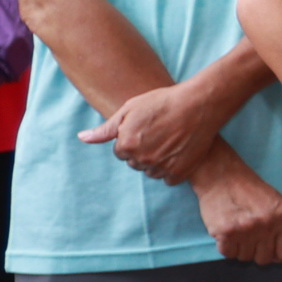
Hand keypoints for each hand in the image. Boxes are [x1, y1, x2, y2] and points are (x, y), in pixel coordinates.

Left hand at [82, 77, 227, 182]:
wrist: (199, 105)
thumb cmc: (163, 102)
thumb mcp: (130, 109)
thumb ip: (106, 129)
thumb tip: (82, 138)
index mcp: (126, 145)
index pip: (121, 152)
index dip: (133, 139)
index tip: (147, 128)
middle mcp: (141, 159)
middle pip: (136, 163)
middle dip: (144, 151)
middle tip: (160, 133)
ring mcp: (161, 168)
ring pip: (152, 172)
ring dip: (158, 161)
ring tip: (171, 141)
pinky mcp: (179, 173)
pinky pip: (169, 179)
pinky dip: (173, 169)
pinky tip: (180, 152)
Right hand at [193, 156, 281, 264]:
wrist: (221, 176)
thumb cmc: (251, 192)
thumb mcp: (277, 208)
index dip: (276, 253)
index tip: (268, 245)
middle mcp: (266, 224)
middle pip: (264, 260)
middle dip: (257, 250)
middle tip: (250, 232)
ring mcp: (245, 229)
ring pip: (245, 258)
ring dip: (240, 248)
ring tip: (238, 228)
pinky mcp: (225, 232)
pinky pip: (228, 254)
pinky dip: (226, 246)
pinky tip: (227, 230)